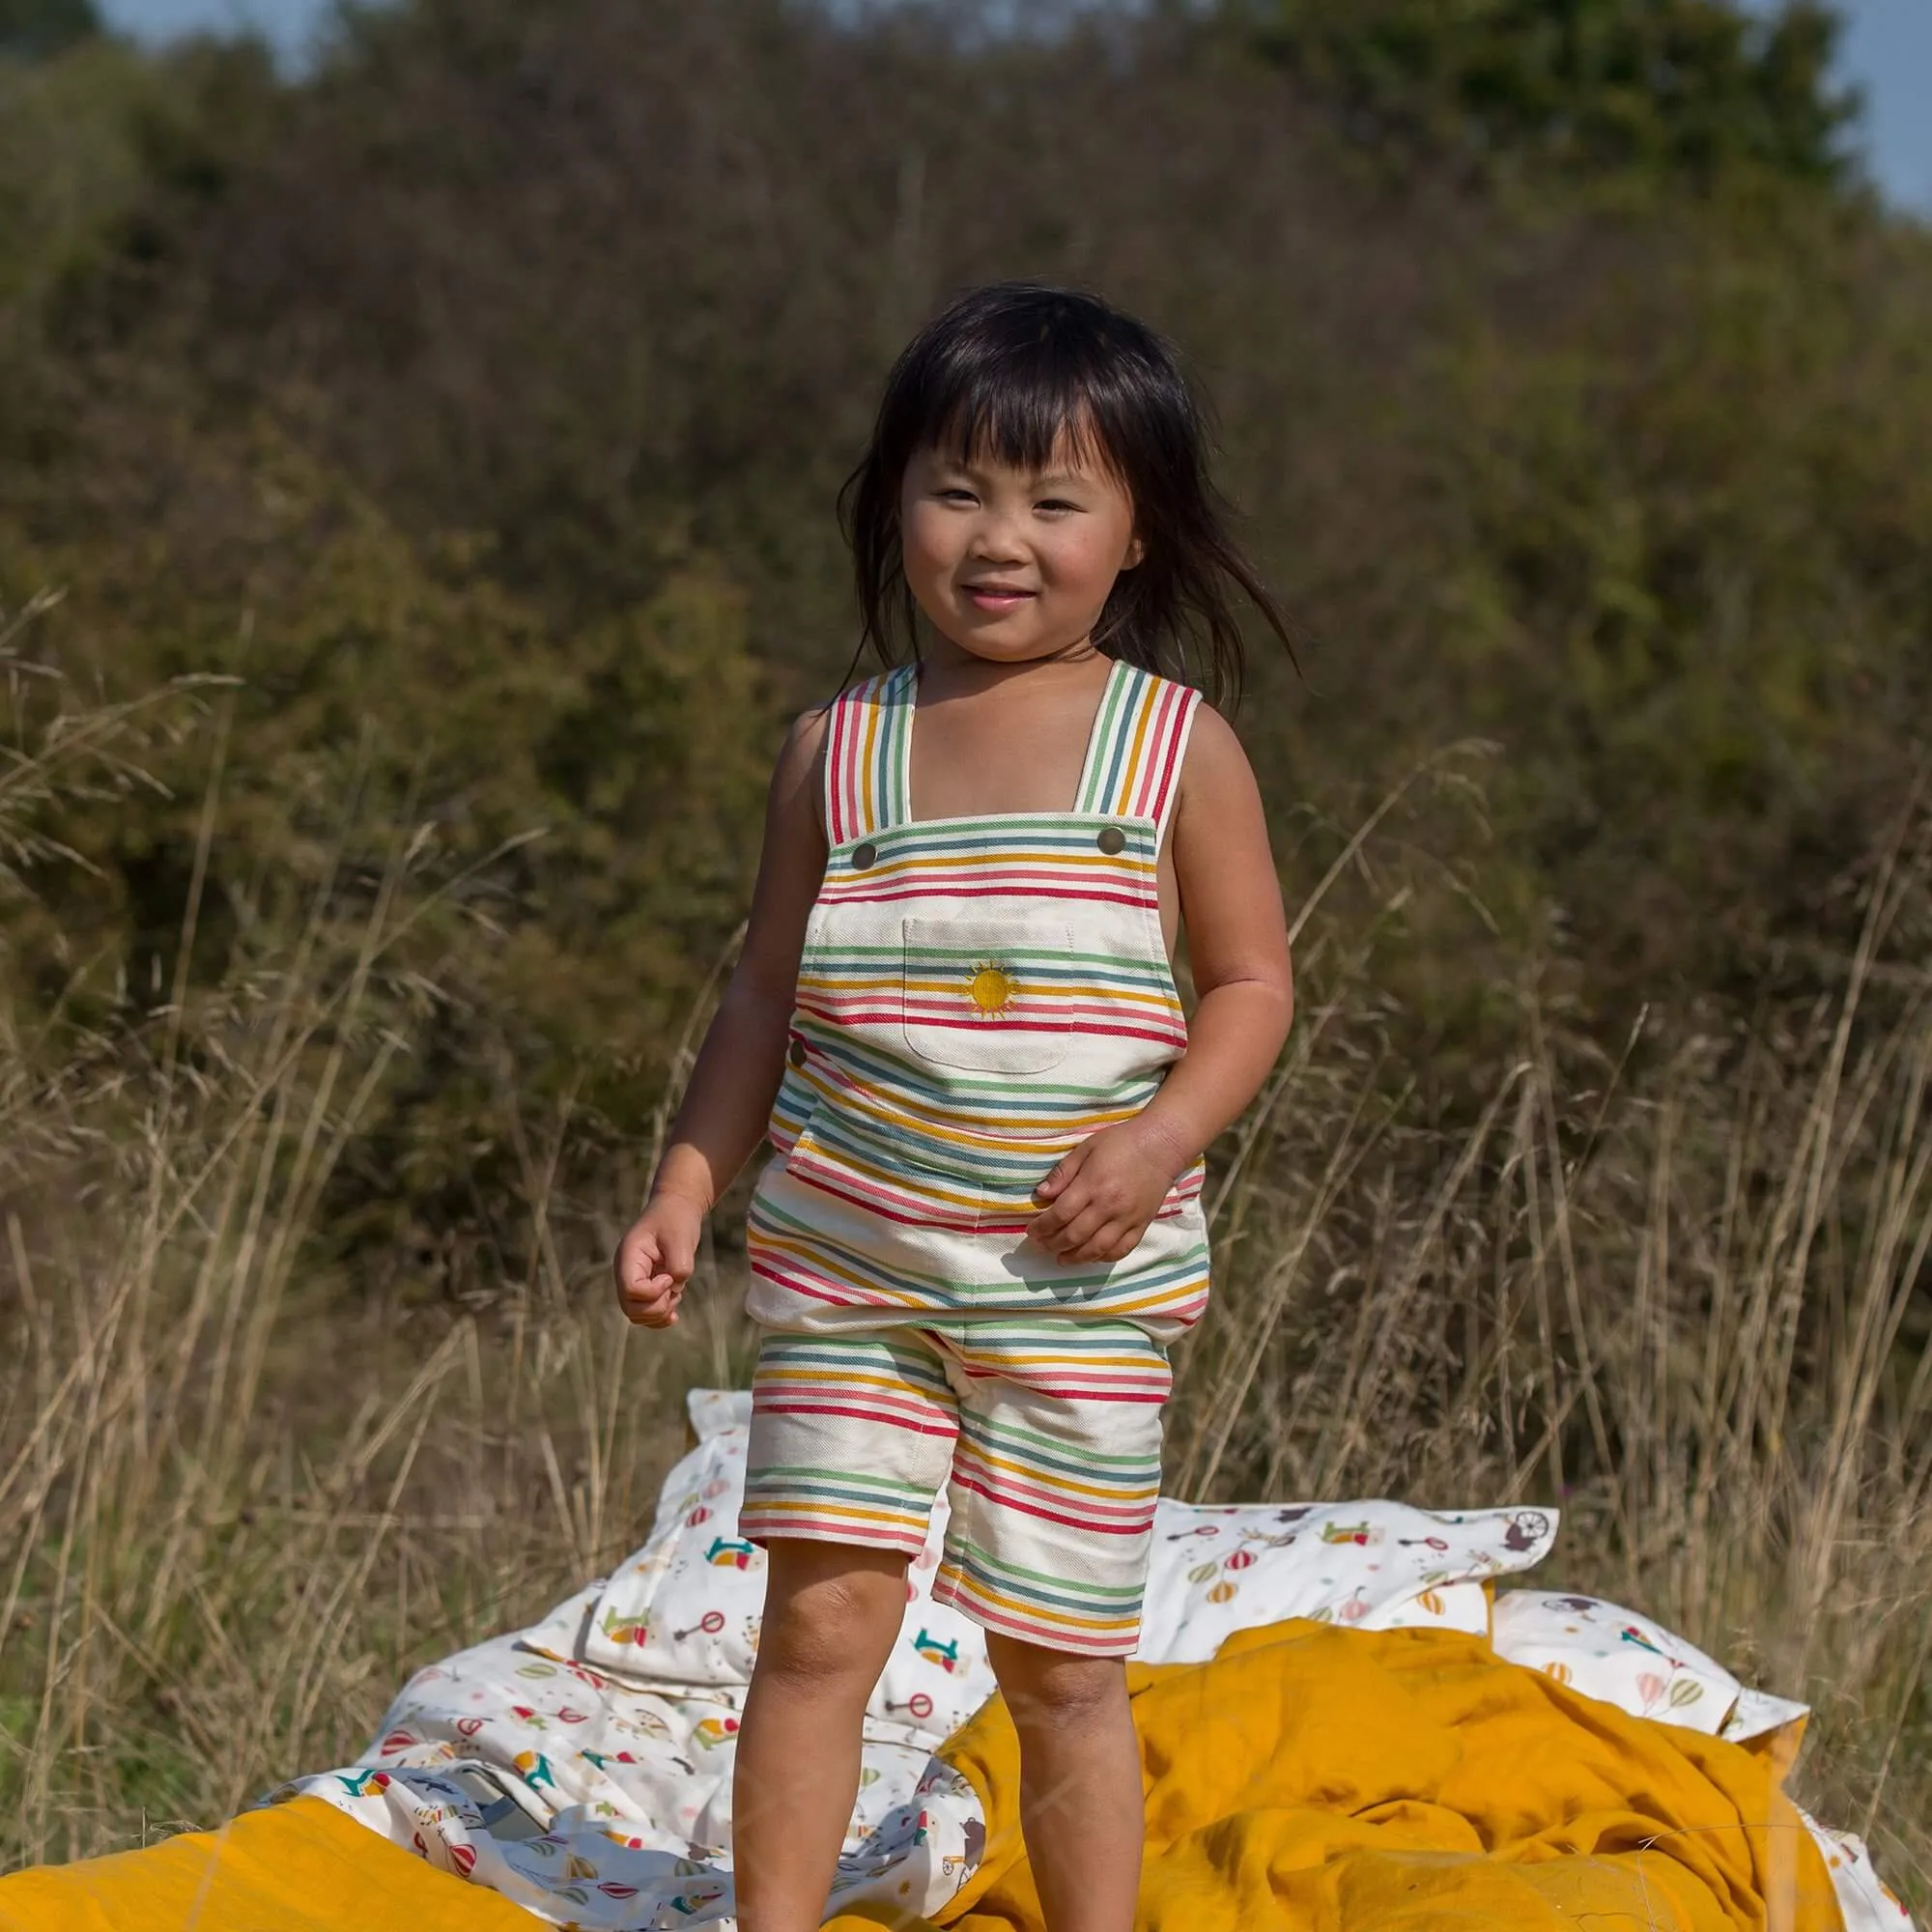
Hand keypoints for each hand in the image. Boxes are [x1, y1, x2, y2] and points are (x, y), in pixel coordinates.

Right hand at [613, 1192, 704, 1327]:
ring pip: (636, 1314)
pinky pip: (644, 1312)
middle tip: (675, 1293)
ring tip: (676, 1296)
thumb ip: (679, 1265)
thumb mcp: (682, 1238)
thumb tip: (674, 1289)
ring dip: (658, 1314)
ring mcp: (632, 1280)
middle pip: (630, 1308)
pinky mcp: (643, 1286)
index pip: (630, 1289)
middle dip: (656, 1309)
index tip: (669, 1276)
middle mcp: (625, 1271)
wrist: (675, 1209)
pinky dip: (659, 1317)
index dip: (653, 1291)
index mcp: (628, 1256)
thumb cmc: (676, 1219)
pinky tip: (673, 1312)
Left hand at [1028, 1120, 1186, 1265]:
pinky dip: (1103, 1258)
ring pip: (1096, 1249)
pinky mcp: (1141, 1225)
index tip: (1032, 1231)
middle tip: (1042, 1245)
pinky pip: (1121, 1250)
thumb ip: (1063, 1173)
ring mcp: (1127, 1219)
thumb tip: (1041, 1194)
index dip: (1042, 1227)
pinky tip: (1091, 1256)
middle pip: (1074, 1236)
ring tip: (1061, 1258)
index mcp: (1092, 1185)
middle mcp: (1109, 1206)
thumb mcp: (1086, 1148)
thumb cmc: (1121, 1142)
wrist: (1161, 1145)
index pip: (1060, 1214)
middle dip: (1053, 1244)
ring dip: (1075, 1258)